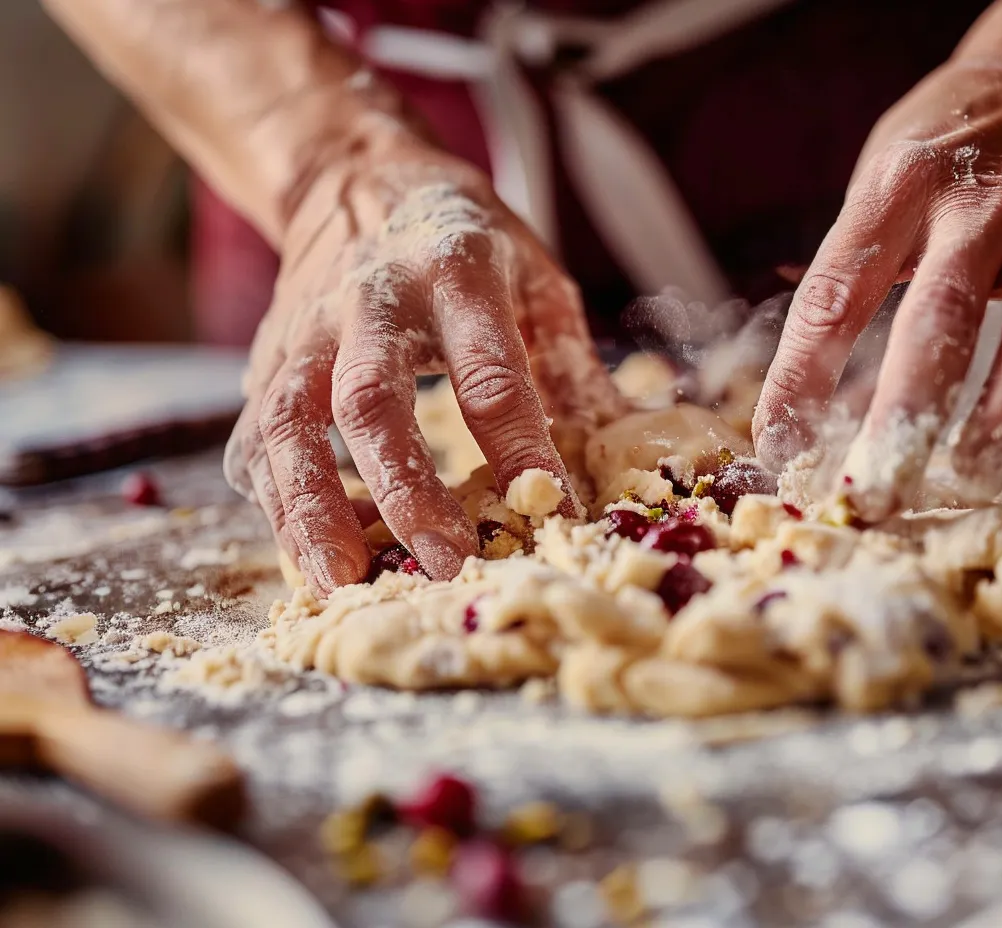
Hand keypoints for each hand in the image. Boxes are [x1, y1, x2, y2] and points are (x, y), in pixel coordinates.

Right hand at [224, 122, 622, 591]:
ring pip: (289, 424)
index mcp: (456, 272)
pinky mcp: (268, 360)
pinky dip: (276, 500)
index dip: (519, 445)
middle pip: (372, 401)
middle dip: (406, 489)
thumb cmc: (463, 238)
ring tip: (341, 581)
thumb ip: (572, 362)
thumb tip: (626, 450)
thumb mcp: (535, 275)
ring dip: (311, 507)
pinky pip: (257, 437)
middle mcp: (370, 300)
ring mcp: (305, 332)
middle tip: (446, 562)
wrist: (355, 178)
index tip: (551, 510)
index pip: (490, 370)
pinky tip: (307, 552)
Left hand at [754, 56, 1001, 519]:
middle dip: (906, 416)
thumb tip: (796, 404)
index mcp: (894, 190)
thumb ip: (841, 284)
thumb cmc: (925, 160)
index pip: (836, 295)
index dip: (801, 378)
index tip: (781, 448)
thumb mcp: (865, 194)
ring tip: (975, 477)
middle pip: (938, 318)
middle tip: (876, 492)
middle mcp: (973, 206)